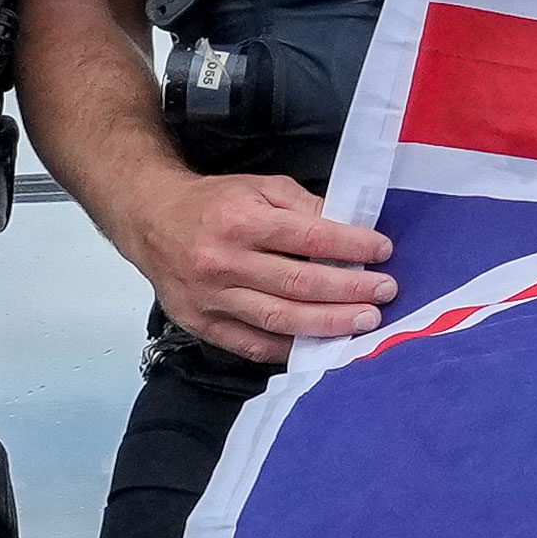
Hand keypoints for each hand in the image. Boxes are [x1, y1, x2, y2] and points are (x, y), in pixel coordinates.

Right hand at [133, 169, 396, 357]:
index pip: (308, 238)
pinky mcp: (202, 324)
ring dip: (329, 324)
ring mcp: (211, 298)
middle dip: (349, 290)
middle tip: (385, 292)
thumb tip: (349, 231)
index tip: (382, 251)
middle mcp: (223, 262)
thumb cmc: (212, 204)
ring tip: (364, 322)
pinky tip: (320, 345)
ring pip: (279, 320)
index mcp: (240, 221)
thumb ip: (303, 207)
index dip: (350, 247)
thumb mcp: (259, 188)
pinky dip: (289, 349)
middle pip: (299, 284)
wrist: (151, 219)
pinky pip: (252, 345)